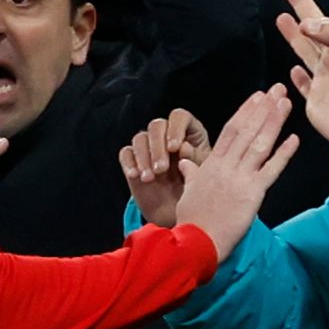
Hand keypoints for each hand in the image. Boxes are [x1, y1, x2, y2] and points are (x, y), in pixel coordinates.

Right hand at [120, 109, 212, 227]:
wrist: (180, 211)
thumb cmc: (196, 189)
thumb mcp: (202, 175)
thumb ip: (195, 159)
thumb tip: (183, 148)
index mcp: (189, 132)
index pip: (179, 117)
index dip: (175, 129)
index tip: (174, 148)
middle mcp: (167, 135)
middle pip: (157, 126)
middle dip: (157, 147)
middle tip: (162, 169)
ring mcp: (149, 146)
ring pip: (140, 138)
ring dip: (143, 157)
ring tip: (150, 178)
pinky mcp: (134, 159)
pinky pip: (126, 153)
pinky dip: (129, 163)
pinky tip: (136, 176)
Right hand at [173, 86, 298, 259]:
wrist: (196, 242)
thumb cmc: (191, 220)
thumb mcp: (188, 193)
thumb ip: (192, 175)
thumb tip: (187, 163)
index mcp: (212, 164)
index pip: (231, 130)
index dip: (246, 111)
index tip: (257, 96)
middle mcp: (227, 166)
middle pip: (248, 130)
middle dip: (264, 108)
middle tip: (277, 89)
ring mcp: (240, 178)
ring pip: (260, 143)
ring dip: (274, 121)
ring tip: (286, 103)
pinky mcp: (253, 193)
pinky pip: (272, 170)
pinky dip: (284, 154)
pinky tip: (295, 139)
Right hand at [275, 0, 328, 156]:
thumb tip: (307, 24)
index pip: (322, 19)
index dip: (305, 2)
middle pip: (310, 32)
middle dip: (298, 11)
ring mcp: (323, 82)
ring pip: (304, 53)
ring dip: (293, 37)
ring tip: (281, 19)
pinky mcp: (315, 102)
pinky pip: (303, 86)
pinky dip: (297, 78)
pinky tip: (293, 69)